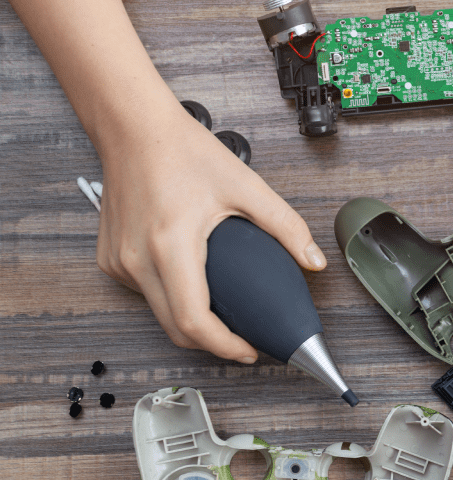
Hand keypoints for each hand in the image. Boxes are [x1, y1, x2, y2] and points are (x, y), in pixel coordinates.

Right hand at [95, 100, 325, 362]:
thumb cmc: (182, 151)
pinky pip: (144, 295)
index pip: (194, 320)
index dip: (224, 346)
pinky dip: (171, 299)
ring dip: (191, 323)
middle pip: (175, 328)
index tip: (248, 351)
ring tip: (225, 317)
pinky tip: (196, 287)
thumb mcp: (245, 185)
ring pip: (158, 315)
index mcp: (170, 244)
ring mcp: (119, 261)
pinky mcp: (110, 259)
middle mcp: (137, 259)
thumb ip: (285, 226)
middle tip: (243, 340)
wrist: (133, 128)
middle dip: (212, 343)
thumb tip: (314, 261)